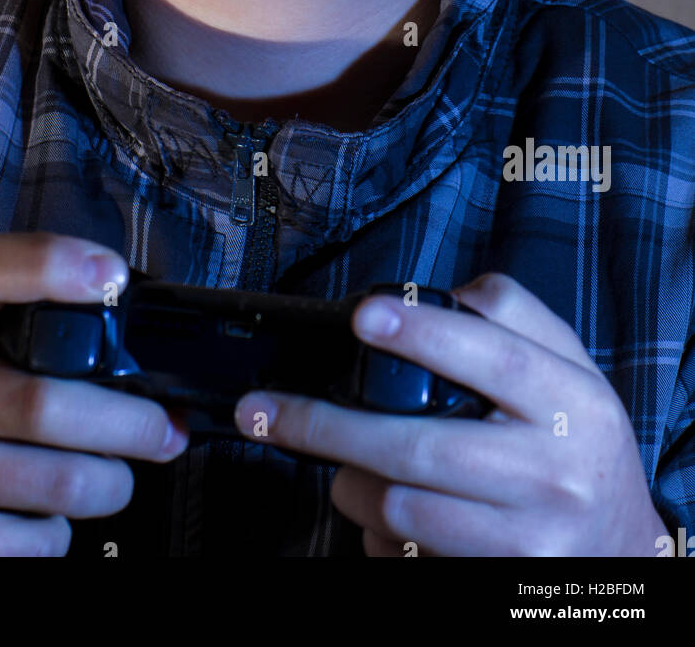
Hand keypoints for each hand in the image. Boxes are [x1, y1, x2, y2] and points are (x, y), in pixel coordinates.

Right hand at [0, 231, 188, 555]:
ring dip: (110, 482)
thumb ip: (14, 295)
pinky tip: (42, 509)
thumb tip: (114, 291)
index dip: (53, 266)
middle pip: (53, 406)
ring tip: (108, 472)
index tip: (109, 275)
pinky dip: (60, 531)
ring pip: (64, 483)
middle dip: (134, 424)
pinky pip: (40, 542)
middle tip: (160, 428)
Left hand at [233, 273, 667, 556]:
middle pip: (420, 448)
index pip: (495, 359)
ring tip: (347, 463)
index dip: (423, 334)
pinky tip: (385, 513)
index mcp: (570, 405)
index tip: (363, 315)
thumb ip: (511, 316)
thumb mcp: (569, 368)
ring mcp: (523, 543)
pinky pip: (403, 558)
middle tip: (262, 410)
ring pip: (398, 509)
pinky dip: (375, 533)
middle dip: (325, 426)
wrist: (621, 553)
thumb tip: (430, 296)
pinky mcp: (492, 586)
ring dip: (348, 482)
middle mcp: (552, 477)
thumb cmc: (578, 444)